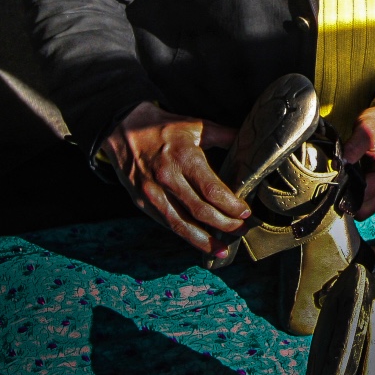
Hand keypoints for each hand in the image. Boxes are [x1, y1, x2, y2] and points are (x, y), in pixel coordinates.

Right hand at [103, 101, 249, 257]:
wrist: (122, 129)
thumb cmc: (164, 127)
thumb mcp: (196, 125)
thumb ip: (225, 136)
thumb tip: (251, 144)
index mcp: (184, 158)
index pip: (211, 190)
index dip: (231, 206)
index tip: (245, 213)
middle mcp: (167, 178)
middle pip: (200, 211)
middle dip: (224, 225)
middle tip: (241, 230)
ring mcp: (152, 193)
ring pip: (181, 224)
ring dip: (204, 240)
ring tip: (222, 248)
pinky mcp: (141, 203)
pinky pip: (166, 223)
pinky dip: (183, 234)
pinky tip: (198, 240)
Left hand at [342, 95, 374, 219]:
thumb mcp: (365, 130)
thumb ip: (352, 149)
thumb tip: (337, 166)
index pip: (361, 198)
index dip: (343, 192)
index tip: (331, 183)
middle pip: (364, 210)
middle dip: (348, 201)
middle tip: (334, 186)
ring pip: (366, 208)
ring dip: (354, 198)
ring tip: (344, 182)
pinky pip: (369, 199)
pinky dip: (359, 194)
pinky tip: (352, 180)